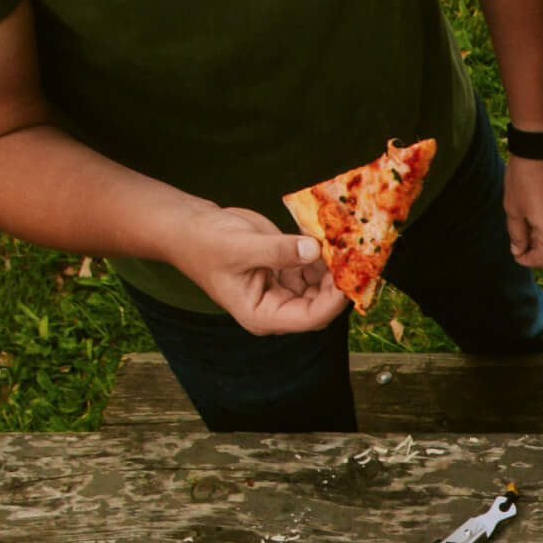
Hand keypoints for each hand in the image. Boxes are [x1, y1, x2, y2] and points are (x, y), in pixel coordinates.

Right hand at [165, 205, 349, 335]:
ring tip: (344, 242)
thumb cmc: (203, 241)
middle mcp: (278, 308)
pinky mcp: (287, 271)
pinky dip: (323, 254)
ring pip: (322, 286)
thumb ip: (279, 251)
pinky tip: (328, 237)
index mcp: (263, 315)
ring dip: (334, 266)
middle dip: (338, 282)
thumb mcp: (240, 246)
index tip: (350, 276)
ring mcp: (284, 290)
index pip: (310, 317)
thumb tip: (314, 250)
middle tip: (354, 256)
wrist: (188, 225)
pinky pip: (314, 268)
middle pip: (322, 304)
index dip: (334, 300)